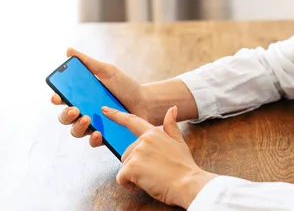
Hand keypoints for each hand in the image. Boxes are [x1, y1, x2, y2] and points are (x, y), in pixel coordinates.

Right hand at [51, 47, 149, 147]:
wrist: (146, 102)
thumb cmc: (126, 86)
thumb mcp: (108, 71)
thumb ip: (88, 63)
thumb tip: (68, 50)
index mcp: (81, 96)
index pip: (62, 99)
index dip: (56, 98)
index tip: (57, 97)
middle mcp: (84, 112)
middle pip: (65, 117)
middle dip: (66, 115)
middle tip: (75, 109)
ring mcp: (93, 126)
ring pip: (75, 132)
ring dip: (77, 127)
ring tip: (87, 119)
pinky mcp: (104, 137)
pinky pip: (93, 142)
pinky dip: (93, 138)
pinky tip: (98, 132)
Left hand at [102, 105, 216, 207]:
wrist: (188, 184)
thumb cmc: (184, 167)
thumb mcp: (179, 143)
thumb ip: (171, 126)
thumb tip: (172, 109)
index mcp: (154, 133)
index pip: (132, 121)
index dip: (117, 115)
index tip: (104, 110)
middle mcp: (144, 140)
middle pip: (127, 154)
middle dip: (136, 165)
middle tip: (154, 171)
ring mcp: (137, 152)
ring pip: (125, 166)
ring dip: (134, 175)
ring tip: (152, 178)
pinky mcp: (132, 167)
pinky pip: (121, 178)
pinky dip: (130, 184)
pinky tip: (145, 184)